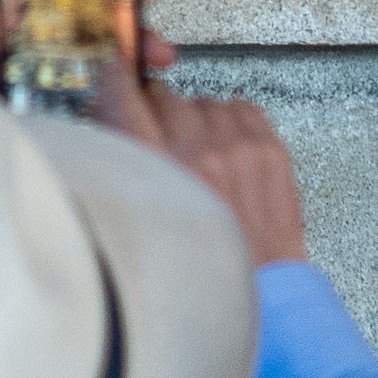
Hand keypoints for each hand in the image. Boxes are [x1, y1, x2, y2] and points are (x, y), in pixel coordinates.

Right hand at [90, 0, 305, 266]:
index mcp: (156, 170)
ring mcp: (237, 147)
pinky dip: (232, 124)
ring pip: (203, 100)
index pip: (123, 94)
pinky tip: (229, 155)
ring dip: (198, 123)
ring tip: (203, 163)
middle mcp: (196, 152)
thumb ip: (124, 167)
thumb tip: (108, 122)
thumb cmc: (200, 275)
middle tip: (166, 145)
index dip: (116, 80)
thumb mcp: (142, 222)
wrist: (262, 300)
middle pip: (164, 96)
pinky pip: (240, 106)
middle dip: (160, 116)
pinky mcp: (269, 148)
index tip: (115, 76)